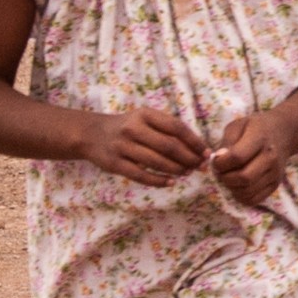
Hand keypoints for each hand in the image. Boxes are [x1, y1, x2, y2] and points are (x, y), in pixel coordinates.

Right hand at [81, 107, 206, 186]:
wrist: (91, 134)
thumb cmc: (127, 126)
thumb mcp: (145, 119)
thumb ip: (167, 128)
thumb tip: (197, 147)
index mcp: (145, 114)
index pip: (176, 128)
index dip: (195, 141)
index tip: (206, 153)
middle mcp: (133, 129)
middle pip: (169, 146)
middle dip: (189, 158)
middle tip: (200, 167)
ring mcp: (122, 147)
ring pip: (156, 161)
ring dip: (176, 169)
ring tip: (187, 173)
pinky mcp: (114, 164)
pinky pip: (140, 175)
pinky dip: (158, 180)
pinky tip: (170, 182)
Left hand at [207, 113, 293, 205]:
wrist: (284, 133)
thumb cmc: (256, 128)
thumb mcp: (238, 125)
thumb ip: (226, 142)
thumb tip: (218, 160)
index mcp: (260, 138)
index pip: (237, 157)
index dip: (220, 163)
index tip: (215, 161)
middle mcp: (271, 157)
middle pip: (244, 177)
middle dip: (225, 178)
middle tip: (220, 172)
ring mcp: (275, 173)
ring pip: (247, 191)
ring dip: (231, 187)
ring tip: (229, 177)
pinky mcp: (275, 184)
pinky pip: (253, 199)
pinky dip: (240, 196)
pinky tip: (238, 185)